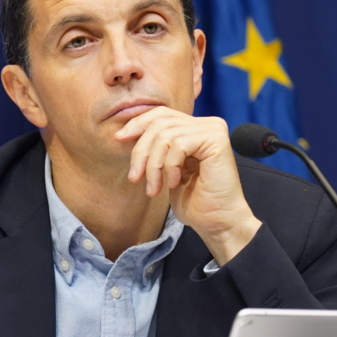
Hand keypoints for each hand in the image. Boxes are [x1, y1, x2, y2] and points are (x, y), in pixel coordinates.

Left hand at [113, 107, 261, 263]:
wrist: (217, 222)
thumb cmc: (194, 201)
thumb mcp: (166, 170)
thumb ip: (155, 148)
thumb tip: (123, 133)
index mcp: (196, 128)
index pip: (160, 114)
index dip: (137, 124)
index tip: (119, 139)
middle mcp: (207, 124)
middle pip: (159, 123)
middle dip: (141, 151)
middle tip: (134, 177)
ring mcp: (213, 130)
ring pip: (165, 135)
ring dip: (153, 165)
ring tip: (154, 188)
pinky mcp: (217, 140)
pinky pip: (179, 145)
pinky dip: (170, 166)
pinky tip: (174, 183)